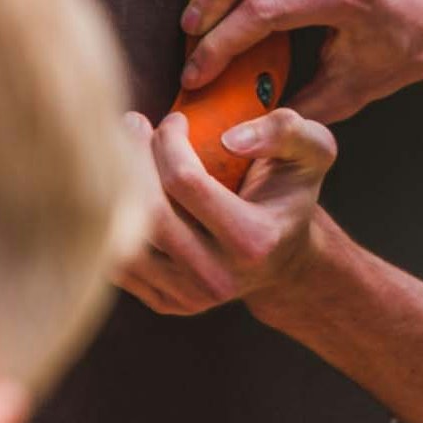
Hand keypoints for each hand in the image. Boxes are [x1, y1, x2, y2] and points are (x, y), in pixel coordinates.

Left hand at [115, 106, 337, 316]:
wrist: (284, 256)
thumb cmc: (290, 193)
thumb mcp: (311, 152)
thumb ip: (286, 130)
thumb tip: (230, 139)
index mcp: (254, 241)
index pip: (186, 182)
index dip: (169, 140)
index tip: (175, 119)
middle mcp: (219, 278)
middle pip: (149, 211)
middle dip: (132, 157)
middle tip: (133, 124)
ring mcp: (190, 297)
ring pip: (125, 239)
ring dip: (113, 186)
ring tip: (120, 151)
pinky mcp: (166, 302)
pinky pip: (119, 260)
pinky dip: (110, 219)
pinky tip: (120, 188)